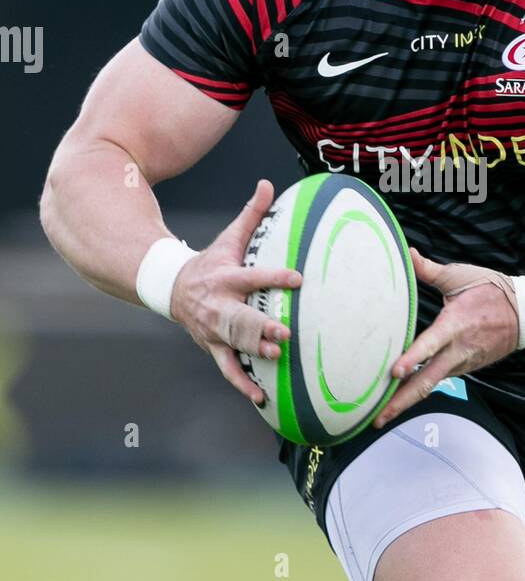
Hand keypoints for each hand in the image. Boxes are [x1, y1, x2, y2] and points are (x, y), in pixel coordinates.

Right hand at [170, 179, 301, 404]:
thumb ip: (252, 214)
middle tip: (284, 333)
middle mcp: (219, 306)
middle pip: (241, 317)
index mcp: (226, 277)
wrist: (170, 288)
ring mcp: (214, 329)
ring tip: (276, 359)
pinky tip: (261, 397)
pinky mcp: (212, 346)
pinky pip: (227, 368)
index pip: (253, 276)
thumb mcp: (228, 237)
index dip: (274, 277)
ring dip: (254, 352)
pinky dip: (242, 384)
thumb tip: (269, 183)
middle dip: (261, 326)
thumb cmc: (210, 262)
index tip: (298, 278)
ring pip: (234, 344)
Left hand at [372, 247, 518, 427]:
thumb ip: (429, 270)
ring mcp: (462, 363)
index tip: (394, 372)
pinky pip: (439, 380)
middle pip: (426, 381)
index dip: (413, 358)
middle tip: (376, 418)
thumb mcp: (460, 276)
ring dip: (406, 401)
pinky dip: (419, 390)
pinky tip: (400, 397)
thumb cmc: (491, 291)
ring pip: (431, 385)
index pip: (431, 344)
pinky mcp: (465, 368)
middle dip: (400, 401)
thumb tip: (408, 253)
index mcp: (455, 324)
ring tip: (380, 415)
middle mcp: (458, 350)